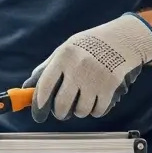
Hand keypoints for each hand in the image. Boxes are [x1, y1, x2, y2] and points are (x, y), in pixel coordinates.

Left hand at [22, 13, 151, 122]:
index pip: (45, 86)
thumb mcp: (66, 49)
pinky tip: (96, 99)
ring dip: (80, 111)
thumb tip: (28, 87)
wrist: (124, 38)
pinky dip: (95, 110)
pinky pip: (98, 111)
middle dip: (60, 113)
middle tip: (62, 111)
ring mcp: (95, 78)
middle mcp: (78, 67)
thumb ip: (47, 68)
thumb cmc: (91, 45)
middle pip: (62, 104)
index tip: (38, 114)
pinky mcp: (110, 86)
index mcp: (64, 56)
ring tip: (83, 99)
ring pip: (80, 111)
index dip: (39, 104)